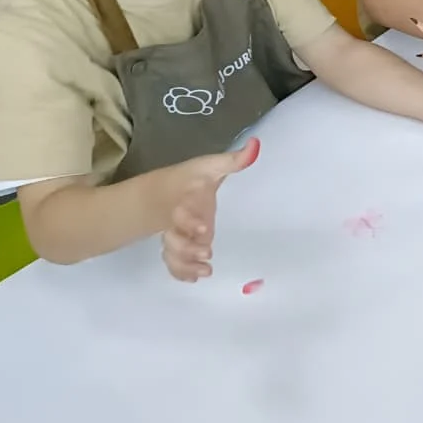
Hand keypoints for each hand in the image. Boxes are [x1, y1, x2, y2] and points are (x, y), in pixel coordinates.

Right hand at [158, 138, 259, 281]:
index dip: (189, 221)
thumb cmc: (192, 180)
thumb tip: (257, 145)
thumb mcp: (210, 167)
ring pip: (172, 254)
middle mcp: (177, 222)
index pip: (181, 212)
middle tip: (207, 254)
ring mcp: (177, 236)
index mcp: (184, 201)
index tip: (203, 229)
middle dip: (187, 248)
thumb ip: (233, 160)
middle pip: (174, 238)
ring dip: (185, 264)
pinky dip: (181, 272)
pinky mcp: (179, 247)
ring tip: (207, 271)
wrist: (165, 192)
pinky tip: (196, 278)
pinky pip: (173, 263)